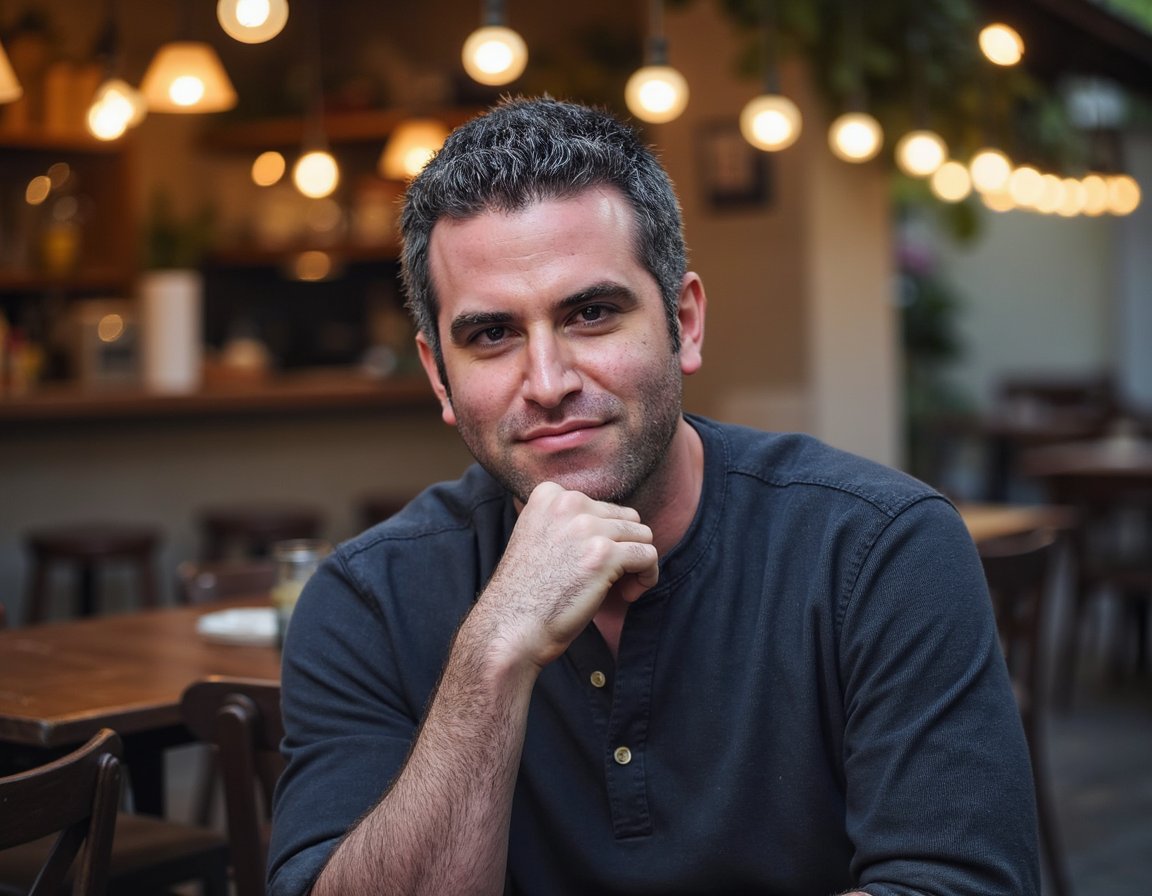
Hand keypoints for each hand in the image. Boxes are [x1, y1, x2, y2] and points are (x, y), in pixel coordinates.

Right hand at [479, 481, 658, 667]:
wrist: (512, 627)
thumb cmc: (527, 593)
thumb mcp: (538, 538)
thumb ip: (568, 522)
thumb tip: (615, 524)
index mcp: (549, 495)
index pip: (601, 505)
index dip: (604, 537)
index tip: (592, 562)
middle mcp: (568, 503)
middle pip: (626, 518)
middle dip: (624, 548)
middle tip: (609, 579)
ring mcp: (587, 527)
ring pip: (642, 535)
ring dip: (638, 564)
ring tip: (620, 588)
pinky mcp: (605, 554)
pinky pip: (649, 555)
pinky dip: (647, 577)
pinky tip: (628, 595)